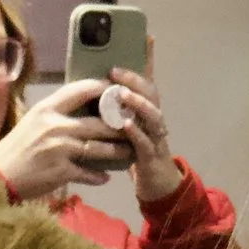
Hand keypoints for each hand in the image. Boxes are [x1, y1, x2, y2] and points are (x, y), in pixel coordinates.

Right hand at [0, 78, 167, 203]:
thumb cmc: (15, 148)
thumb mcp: (32, 121)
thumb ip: (55, 113)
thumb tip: (80, 107)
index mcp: (47, 109)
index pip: (80, 90)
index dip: (102, 88)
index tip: (116, 89)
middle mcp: (55, 126)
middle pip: (98, 123)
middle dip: (119, 125)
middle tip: (133, 124)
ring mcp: (59, 149)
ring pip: (99, 148)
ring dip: (117, 151)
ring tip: (128, 151)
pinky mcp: (61, 171)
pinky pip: (89, 172)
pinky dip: (99, 176)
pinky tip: (106, 176)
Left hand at [111, 71, 181, 204]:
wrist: (156, 181)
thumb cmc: (136, 150)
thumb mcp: (128, 127)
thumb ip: (117, 112)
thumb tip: (92, 93)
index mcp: (148, 111)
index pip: (145, 85)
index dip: (134, 74)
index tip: (114, 67)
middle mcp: (155, 120)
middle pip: (152, 96)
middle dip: (135, 83)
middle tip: (116, 76)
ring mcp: (156, 137)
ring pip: (153, 116)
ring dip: (139, 104)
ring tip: (122, 95)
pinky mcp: (152, 156)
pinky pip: (146, 143)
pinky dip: (137, 133)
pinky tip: (126, 126)